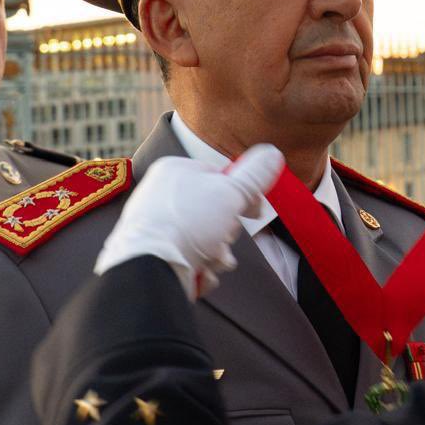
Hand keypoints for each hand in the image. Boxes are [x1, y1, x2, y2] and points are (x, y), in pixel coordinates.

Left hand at [93, 144, 284, 298]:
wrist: (151, 268)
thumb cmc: (187, 224)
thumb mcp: (231, 193)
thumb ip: (255, 176)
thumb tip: (273, 153)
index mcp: (174, 171)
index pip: (219, 177)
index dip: (242, 195)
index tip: (253, 210)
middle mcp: (161, 196)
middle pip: (213, 211)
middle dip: (226, 231)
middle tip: (223, 235)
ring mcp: (155, 227)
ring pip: (203, 238)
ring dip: (216, 253)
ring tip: (210, 257)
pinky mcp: (155, 254)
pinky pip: (188, 258)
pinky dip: (198, 267)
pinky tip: (197, 270)